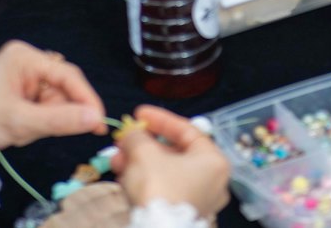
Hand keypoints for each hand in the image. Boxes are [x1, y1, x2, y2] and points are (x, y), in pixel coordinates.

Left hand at [0, 41, 106, 165]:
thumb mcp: (18, 122)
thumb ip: (60, 120)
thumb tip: (96, 118)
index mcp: (25, 58)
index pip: (68, 76)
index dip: (86, 99)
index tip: (99, 123)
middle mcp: (26, 65)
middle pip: (63, 91)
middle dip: (53, 116)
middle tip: (35, 131)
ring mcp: (22, 82)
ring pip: (54, 106)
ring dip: (42, 125)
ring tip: (17, 133)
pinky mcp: (18, 99)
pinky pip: (42, 114)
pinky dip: (34, 128)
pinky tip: (13, 133)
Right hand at [114, 106, 230, 220]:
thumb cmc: (158, 188)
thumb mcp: (144, 153)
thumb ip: (138, 136)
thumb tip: (132, 133)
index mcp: (214, 161)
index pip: (187, 130)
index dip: (160, 119)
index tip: (139, 113)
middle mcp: (213, 182)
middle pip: (174, 153)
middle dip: (144, 145)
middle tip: (123, 141)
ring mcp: (200, 202)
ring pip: (166, 173)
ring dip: (139, 163)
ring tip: (116, 161)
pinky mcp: (183, 217)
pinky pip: (164, 191)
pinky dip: (145, 182)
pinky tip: (123, 178)